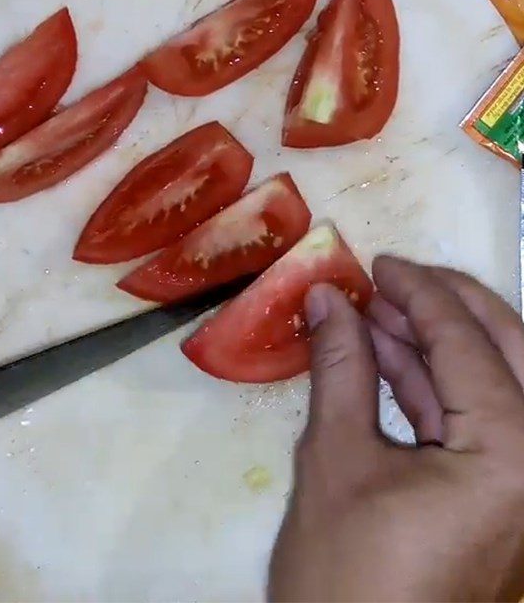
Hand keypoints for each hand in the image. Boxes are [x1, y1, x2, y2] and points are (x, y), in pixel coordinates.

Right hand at [269, 256, 523, 601]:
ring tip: (376, 311)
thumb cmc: (343, 572)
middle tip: (392, 277)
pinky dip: (434, 384)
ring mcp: (522, 483)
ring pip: (497, 382)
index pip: (468, 345)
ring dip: (438, 342)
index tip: (378, 261)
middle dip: (451, 305)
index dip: (419, 293)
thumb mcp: (334, 458)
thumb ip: (339, 366)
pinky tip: (386, 355)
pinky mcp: (498, 496)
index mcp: (513, 455)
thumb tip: (329, 297)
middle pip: (513, 351)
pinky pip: (477, 420)